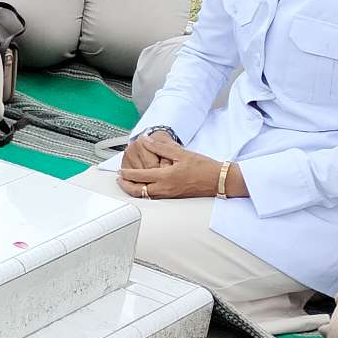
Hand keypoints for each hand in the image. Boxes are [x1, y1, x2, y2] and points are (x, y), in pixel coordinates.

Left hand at [119, 136, 234, 199]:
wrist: (218, 180)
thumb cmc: (203, 167)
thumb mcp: (181, 153)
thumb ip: (161, 147)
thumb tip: (146, 140)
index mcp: (166, 176)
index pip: (140, 176)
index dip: (127, 174)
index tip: (120, 170)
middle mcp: (165, 188)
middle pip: (138, 191)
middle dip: (126, 186)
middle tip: (119, 179)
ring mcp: (169, 195)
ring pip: (145, 196)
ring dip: (134, 190)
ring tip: (128, 184)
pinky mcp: (173, 197)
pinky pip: (154, 197)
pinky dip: (144, 193)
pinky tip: (143, 187)